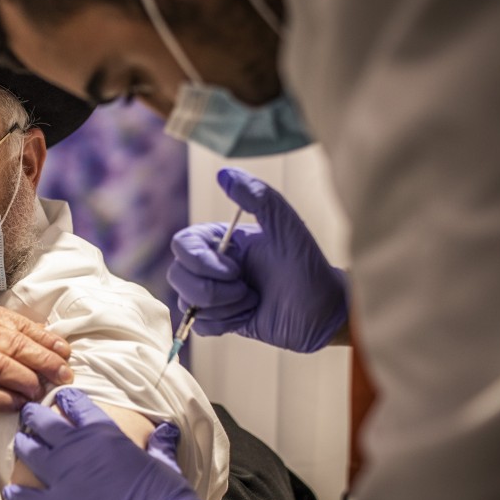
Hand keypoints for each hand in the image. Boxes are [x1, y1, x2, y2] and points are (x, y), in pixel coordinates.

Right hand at [0, 301, 72, 419]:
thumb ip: (5, 329)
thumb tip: (47, 336)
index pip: (16, 325)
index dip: (45, 339)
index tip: (65, 352)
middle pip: (11, 345)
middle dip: (43, 360)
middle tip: (63, 375)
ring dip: (25, 380)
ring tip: (40, 391)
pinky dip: (2, 401)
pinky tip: (18, 405)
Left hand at [3, 388, 205, 499]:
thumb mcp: (166, 465)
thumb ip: (160, 445)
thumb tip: (167, 430)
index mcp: (104, 434)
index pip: (77, 406)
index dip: (67, 400)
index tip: (61, 398)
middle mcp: (76, 450)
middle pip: (45, 424)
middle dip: (34, 416)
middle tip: (28, 413)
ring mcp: (61, 479)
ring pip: (30, 453)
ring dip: (23, 446)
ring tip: (20, 442)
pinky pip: (24, 498)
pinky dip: (16, 495)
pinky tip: (11, 492)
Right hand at [167, 167, 347, 352]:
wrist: (322, 311)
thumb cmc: (307, 266)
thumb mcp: (286, 228)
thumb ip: (258, 198)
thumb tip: (224, 174)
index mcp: (220, 240)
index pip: (182, 245)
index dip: (201, 262)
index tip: (235, 269)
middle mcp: (211, 265)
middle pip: (177, 276)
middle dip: (212, 290)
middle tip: (246, 289)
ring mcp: (213, 293)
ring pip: (186, 302)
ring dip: (224, 307)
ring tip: (252, 301)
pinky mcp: (218, 319)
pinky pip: (198, 325)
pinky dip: (223, 324)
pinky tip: (247, 315)